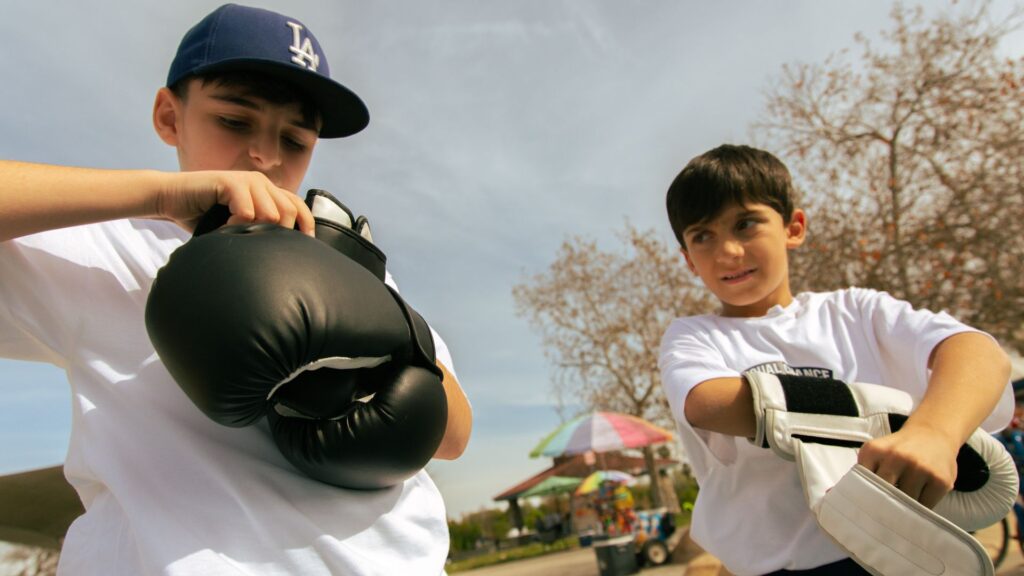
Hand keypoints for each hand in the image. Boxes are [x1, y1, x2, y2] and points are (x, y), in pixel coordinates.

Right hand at [154, 170, 313, 234]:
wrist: (170, 199)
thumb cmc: (202, 216)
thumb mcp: (238, 224)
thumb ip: (260, 228)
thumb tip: (284, 253)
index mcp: (266, 191)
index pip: (298, 205)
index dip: (306, 225)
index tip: (304, 247)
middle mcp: (260, 182)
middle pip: (288, 212)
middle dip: (277, 233)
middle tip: (255, 244)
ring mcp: (246, 180)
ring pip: (270, 213)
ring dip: (252, 230)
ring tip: (233, 233)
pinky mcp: (230, 182)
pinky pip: (247, 212)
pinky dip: (236, 226)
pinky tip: (222, 227)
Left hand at [857, 422, 959, 507]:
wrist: (932, 433)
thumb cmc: (899, 449)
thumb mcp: (875, 452)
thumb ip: (862, 472)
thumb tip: (844, 497)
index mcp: (874, 451)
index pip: (861, 483)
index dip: (863, 499)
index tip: (865, 510)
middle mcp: (896, 457)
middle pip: (883, 494)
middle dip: (883, 507)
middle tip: (883, 516)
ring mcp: (919, 468)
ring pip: (905, 503)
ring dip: (903, 508)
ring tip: (903, 505)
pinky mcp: (940, 480)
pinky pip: (925, 506)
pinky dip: (920, 509)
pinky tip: (919, 501)